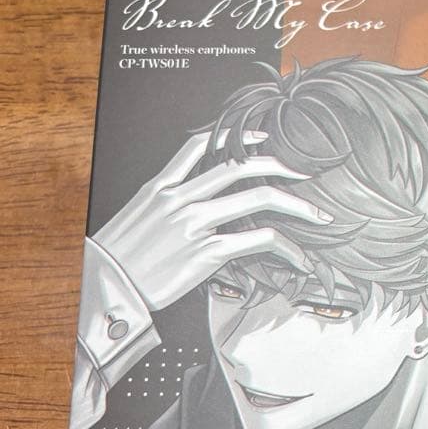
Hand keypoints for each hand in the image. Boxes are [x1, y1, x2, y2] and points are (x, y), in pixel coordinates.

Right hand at [92, 129, 331, 310]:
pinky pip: (260, 240)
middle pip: (241, 167)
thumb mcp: (136, 219)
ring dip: (297, 205)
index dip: (238, 138)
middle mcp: (181, 200)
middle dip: (280, 166)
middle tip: (304, 173)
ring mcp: (196, 224)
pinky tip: (299, 258)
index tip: (264, 139)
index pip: (203, 146)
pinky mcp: (208, 252)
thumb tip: (192, 201)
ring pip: (259, 198)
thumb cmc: (119, 262)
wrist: (108, 290)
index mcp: (161, 188)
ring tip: (318, 215)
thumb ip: (165, 204)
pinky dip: (288, 247)